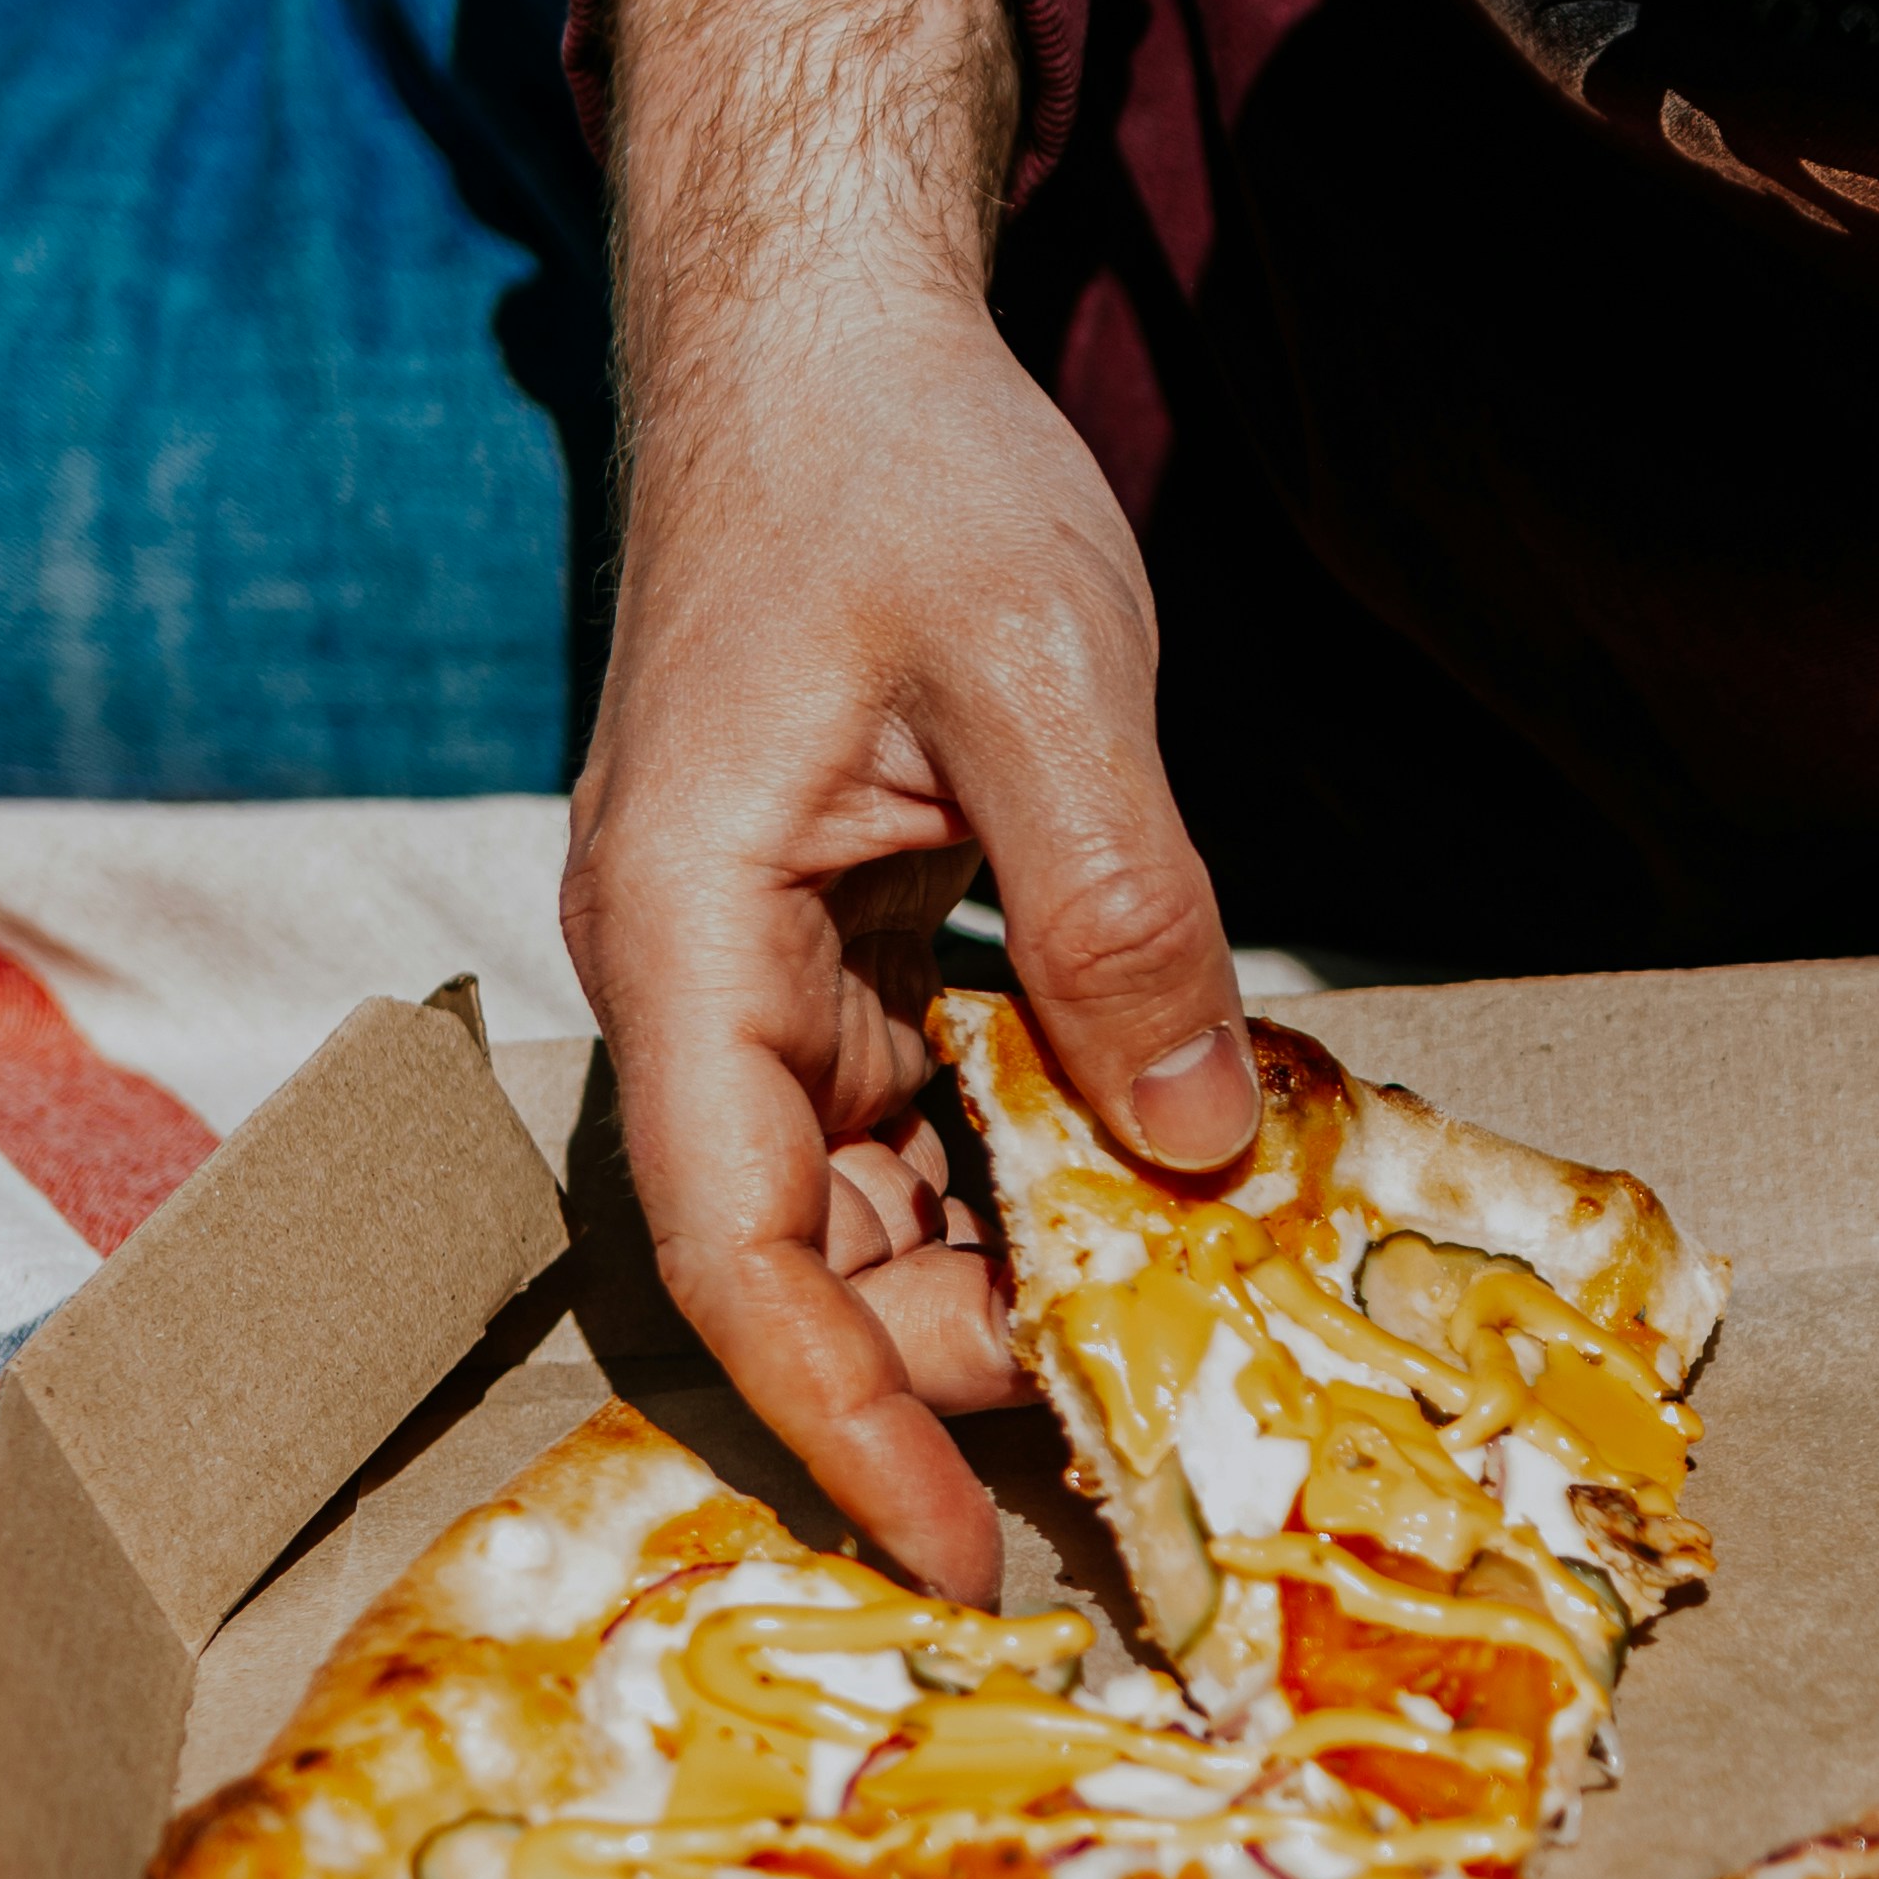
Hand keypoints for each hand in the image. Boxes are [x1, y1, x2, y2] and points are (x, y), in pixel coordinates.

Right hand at [561, 0, 1253, 1603]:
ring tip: (1186, 1318)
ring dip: (1015, 1262)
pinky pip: (928, 1099)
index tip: (964, 1556)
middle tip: (1160, 1436)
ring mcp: (765, 959)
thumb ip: (1116, 907)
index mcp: (686, 927)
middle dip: (964, 1360)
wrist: (817, 321)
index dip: (846, 1418)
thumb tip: (1192, 1145)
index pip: (738, 1246)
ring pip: (877, 1192)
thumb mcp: (1042, 672)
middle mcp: (697, 971)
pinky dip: (1038, 1153)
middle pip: (811, 1248)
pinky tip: (1168, 1169)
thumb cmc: (894, 463)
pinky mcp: (843, 932)